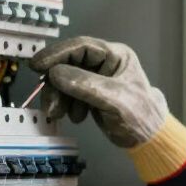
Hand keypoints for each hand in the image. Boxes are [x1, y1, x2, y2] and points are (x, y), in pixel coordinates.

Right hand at [31, 36, 166, 148]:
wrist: (148, 138)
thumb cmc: (140, 115)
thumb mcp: (114, 99)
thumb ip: (85, 85)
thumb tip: (55, 73)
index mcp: (115, 55)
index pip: (80, 47)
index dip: (57, 54)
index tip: (38, 66)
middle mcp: (104, 63)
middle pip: (69, 64)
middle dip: (56, 84)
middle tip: (51, 105)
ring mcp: (96, 78)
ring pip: (66, 80)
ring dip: (59, 97)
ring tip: (60, 114)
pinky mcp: (90, 93)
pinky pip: (70, 93)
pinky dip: (67, 105)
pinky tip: (77, 116)